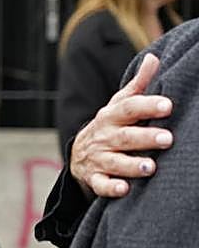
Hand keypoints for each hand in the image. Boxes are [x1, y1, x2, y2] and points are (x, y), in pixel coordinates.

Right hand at [69, 54, 172, 198]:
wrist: (79, 154)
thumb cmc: (109, 127)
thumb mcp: (118, 105)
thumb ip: (138, 85)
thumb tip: (153, 58)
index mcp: (111, 117)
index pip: (129, 108)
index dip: (147, 106)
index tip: (168, 106)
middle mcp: (104, 137)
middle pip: (124, 137)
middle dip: (144, 138)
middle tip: (167, 138)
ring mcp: (98, 158)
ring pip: (114, 162)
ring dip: (131, 165)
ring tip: (151, 167)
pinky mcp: (94, 178)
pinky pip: (100, 184)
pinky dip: (110, 187)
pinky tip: (124, 189)